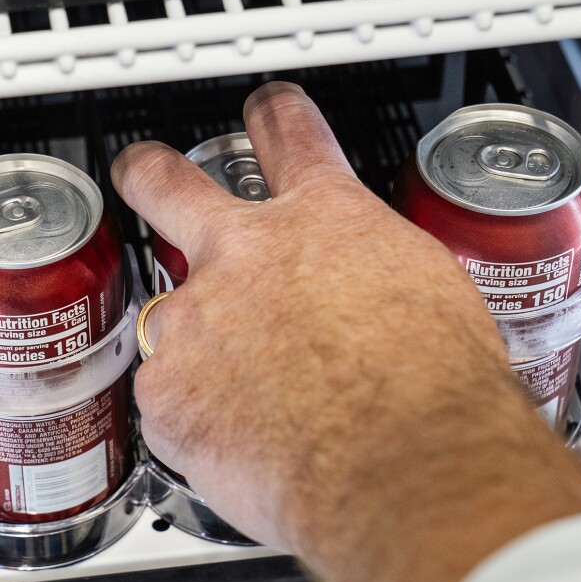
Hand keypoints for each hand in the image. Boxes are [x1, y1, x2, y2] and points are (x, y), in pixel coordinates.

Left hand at [114, 83, 580, 581]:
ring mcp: (195, 320)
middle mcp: (245, 256)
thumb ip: (375, 282)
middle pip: (168, 185)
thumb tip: (371, 302)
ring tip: (227, 395)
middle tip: (144, 176)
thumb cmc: (436, 391)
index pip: (290, 138)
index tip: (264, 117)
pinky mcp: (166, 391)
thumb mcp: (432, 296)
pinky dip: (197, 426)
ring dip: (189, 347)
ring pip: (168, 319)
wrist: (403, 465)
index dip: (273, 121)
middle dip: (151, 175)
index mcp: (326, 220)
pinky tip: (242, 447)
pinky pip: (170, 403)